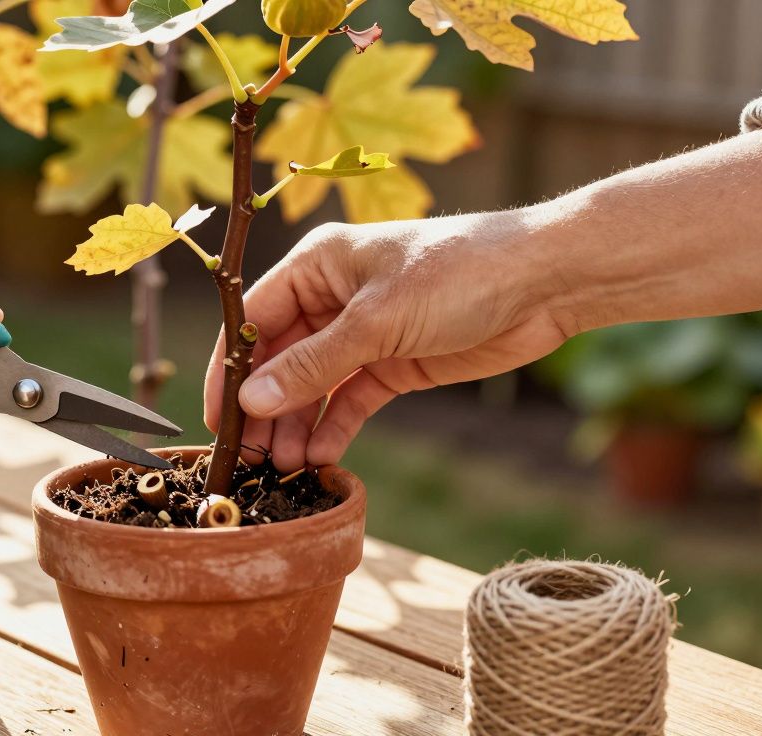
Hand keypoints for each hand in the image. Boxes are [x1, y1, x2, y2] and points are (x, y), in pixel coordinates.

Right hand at [204, 212, 570, 470]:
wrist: (545, 282)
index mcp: (316, 264)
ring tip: (285, 467)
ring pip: (312, 386)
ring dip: (297, 425)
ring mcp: (363, 333)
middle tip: (251, 458)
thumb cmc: (459, 273)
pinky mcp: (394, 363)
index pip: (252, 320)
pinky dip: (334, 428)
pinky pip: (350, 400)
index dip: (232, 371)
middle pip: (279, 359)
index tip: (217, 419)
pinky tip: (321, 457)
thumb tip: (252, 402)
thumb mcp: (376, 320)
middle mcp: (331, 297)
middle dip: (265, 408)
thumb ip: (312, 365)